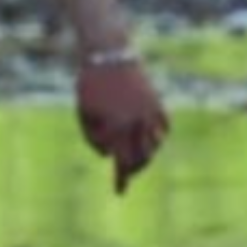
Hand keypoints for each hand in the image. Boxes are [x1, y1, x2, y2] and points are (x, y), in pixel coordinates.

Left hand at [76, 59, 168, 194]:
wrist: (109, 54)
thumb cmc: (90, 84)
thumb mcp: (84, 112)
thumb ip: (93, 138)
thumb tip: (108, 155)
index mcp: (116, 126)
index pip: (121, 161)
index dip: (121, 179)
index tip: (119, 192)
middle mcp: (137, 122)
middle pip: (140, 158)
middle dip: (132, 169)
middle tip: (125, 175)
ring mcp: (149, 112)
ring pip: (153, 145)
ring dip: (145, 156)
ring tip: (135, 160)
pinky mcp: (156, 103)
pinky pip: (163, 128)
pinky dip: (158, 137)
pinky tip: (151, 141)